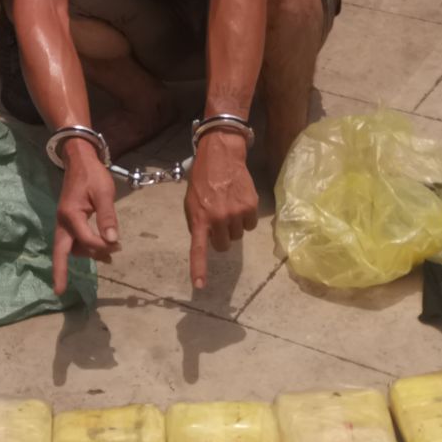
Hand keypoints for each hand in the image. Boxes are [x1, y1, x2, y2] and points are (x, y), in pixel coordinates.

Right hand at [53, 138, 119, 294]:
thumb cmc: (92, 175)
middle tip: (59, 291)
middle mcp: (63, 221)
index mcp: (70, 215)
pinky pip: (74, 241)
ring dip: (87, 255)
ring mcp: (64, 222)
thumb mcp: (104, 193)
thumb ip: (108, 217)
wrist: (79, 160)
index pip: (86, 239)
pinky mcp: (68, 222)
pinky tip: (102, 251)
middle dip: (59, 271)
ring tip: (110, 257)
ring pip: (71, 247)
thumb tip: (113, 239)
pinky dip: (86, 248)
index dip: (102, 245)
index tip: (117, 244)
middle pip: (60, 251)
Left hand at [185, 131, 257, 288]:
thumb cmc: (203, 180)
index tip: (200, 286)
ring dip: (234, 226)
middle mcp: (218, 218)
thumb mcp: (191, 202)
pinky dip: (246, 218)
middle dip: (222, 236)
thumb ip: (197, 222)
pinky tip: (239, 202)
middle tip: (218, 219)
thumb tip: (206, 239)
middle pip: (224, 245)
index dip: (199, 268)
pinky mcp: (251, 206)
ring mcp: (236, 213)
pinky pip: (250, 225)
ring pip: (238, 236)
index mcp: (199, 219)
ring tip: (228, 206)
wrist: (221, 156)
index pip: (198, 249)